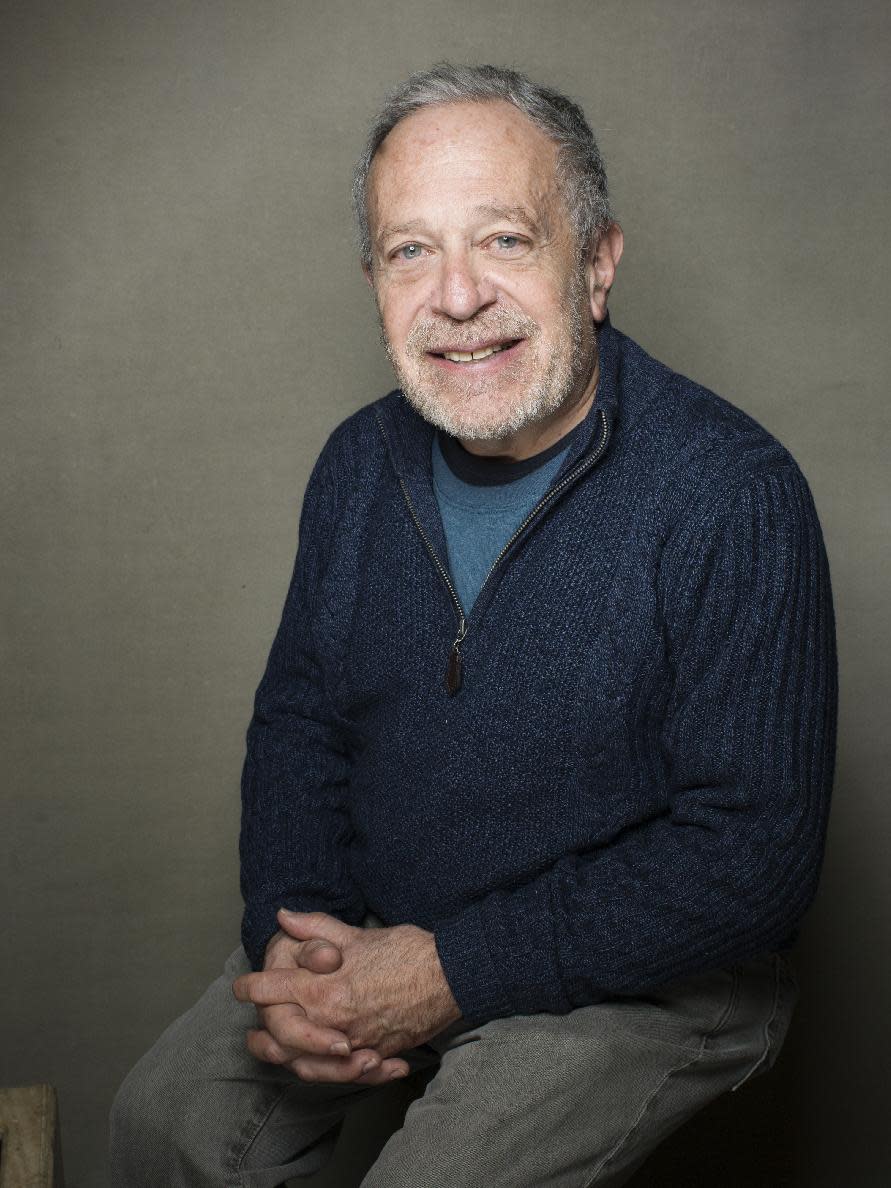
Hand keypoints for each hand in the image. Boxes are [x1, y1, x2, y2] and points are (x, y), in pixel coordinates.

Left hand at [234, 909, 460, 1069]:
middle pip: (283, 1037)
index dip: (252, 987)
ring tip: (273, 1054)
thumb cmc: (406, 951)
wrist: (451, 977)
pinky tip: (316, 1066)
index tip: (241, 988)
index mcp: (326, 988)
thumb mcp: (358, 935)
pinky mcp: (376, 1055)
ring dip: (286, 1059)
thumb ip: (316, 928)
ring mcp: (355, 1043)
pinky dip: (324, 1072)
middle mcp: (334, 1022)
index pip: (274, 991)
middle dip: (263, 1034)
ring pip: (308, 1062)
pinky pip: (340, 1072)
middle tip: (251, 1033)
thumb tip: (283, 917)